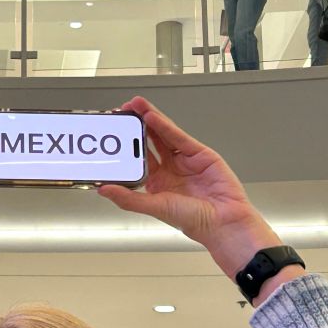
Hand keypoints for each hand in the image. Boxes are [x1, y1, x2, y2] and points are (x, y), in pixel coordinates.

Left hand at [98, 97, 282, 280]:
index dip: (125, 144)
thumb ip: (128, 198)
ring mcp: (183, 160)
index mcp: (156, 182)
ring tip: (135, 105)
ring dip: (149, 118)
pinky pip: (177, 137)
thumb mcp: (154, 206)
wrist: (223, 222)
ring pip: (163, 134)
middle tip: (121, 110)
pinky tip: (152, 117)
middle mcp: (169, 169)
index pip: (137, 157)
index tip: (112, 133)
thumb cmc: (194, 220)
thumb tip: (104, 189)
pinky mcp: (198, 153)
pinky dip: (164, 126)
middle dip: (135, 125)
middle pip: (149, 141)